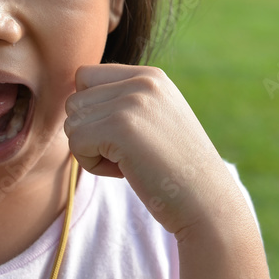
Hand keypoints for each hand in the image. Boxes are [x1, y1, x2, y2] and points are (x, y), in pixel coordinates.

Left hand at [64, 65, 239, 236]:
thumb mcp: (156, 119)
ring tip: (128, 161)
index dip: (92, 112)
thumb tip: (71, 100)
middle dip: (90, 133)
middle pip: (75, 101)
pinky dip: (92, 165)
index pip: (86, 77)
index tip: (124, 136)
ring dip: (90, 150)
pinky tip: (125, 171)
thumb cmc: (176, 170)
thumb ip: (122, 102)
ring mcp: (132, 102)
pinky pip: (76, 143)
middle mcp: (142, 81)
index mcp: (151, 76)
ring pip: (72, 123)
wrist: (207, 202)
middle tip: (127, 154)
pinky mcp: (120, 127)